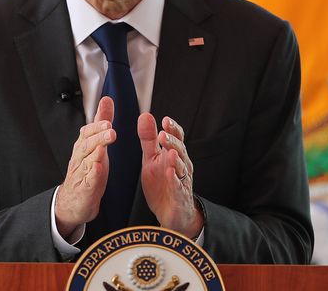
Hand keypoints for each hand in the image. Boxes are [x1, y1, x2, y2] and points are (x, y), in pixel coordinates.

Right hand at [55, 97, 115, 238]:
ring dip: (96, 152)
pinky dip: (92, 175)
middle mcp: (80, 158)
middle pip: (86, 144)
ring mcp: (82, 174)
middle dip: (98, 136)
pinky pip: (88, 181)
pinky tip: (98, 168)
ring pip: (87, 160)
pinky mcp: (85, 189)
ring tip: (105, 146)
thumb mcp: (96, 143)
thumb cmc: (86, 171)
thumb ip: (101, 122)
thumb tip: (106, 100)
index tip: (107, 120)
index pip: (87, 132)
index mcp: (83, 147)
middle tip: (110, 130)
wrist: (73, 202)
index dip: (96, 126)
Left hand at [138, 114, 202, 237]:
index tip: (165, 120)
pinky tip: (170, 173)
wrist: (171, 213)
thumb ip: (148, 139)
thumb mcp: (151, 159)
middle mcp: (182, 165)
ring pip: (181, 167)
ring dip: (176, 159)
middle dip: (172, 142)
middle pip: (180, 150)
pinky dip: (175, 180)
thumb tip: (145, 115)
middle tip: (162, 134)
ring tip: (169, 152)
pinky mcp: (180, 196)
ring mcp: (182, 180)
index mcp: (174, 154)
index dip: (172, 129)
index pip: (177, 138)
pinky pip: (178, 187)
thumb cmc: (162, 183)